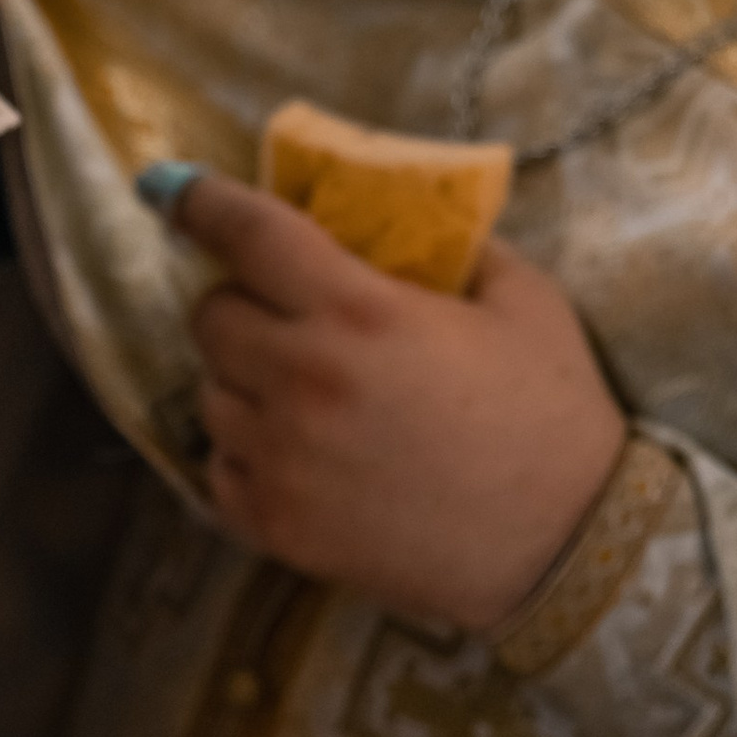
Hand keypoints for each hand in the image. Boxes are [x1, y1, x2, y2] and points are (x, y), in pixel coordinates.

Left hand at [171, 172, 625, 628]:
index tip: (173, 189)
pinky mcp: (277, 527)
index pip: (249, 234)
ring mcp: (282, 460)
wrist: (564, 547)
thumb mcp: (523, 299)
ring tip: (300, 392)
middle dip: (239, 303)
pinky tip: (296, 452)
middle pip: (210, 316)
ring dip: (242, 381)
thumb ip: (454, 249)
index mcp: (360, 312)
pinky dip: (244, 452)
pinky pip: (218, 468)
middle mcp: (303, 380)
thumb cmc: (552, 414)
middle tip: (282, 315)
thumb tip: (400, 223)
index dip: (200, 202)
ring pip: (209, 394)